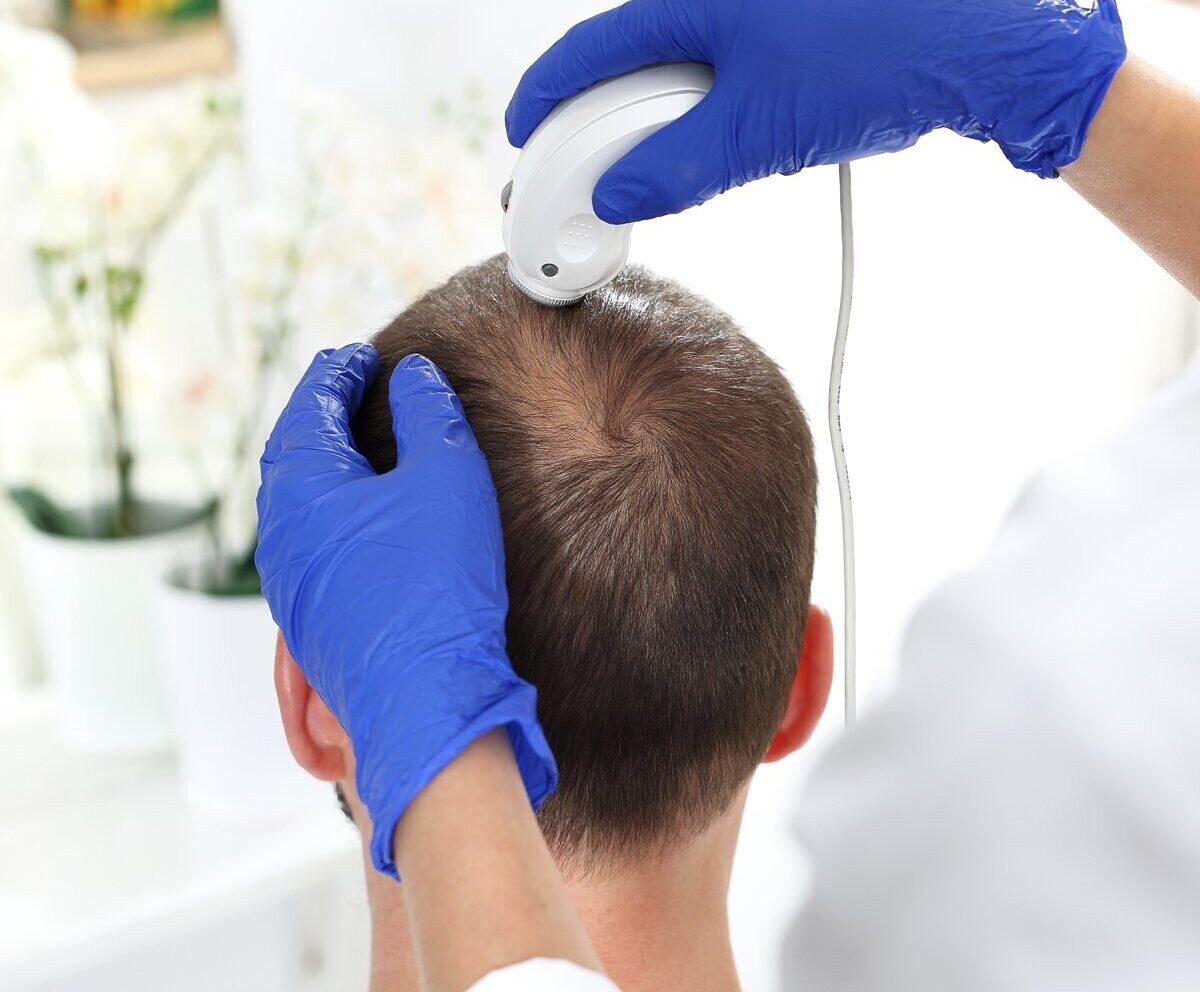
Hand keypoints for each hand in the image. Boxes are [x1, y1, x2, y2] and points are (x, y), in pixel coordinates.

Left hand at [256, 344, 556, 877]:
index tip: (361, 355)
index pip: (309, 406)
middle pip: (293, 453)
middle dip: (323, 414)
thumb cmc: (435, 584)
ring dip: (328, 464)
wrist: (425, 698)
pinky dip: (336, 509)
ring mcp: (292, 581)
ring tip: (363, 445)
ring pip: (301, 502)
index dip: (339, 372)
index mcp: (299, 488)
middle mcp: (280, 533)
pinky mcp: (314, 616)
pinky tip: (370, 516)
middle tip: (354, 388)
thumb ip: (429, 413)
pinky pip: (315, 541)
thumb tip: (414, 375)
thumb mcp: (447, 478)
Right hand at [505, 0, 1126, 223]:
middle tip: (592, 181)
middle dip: (607, 126)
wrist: (991, 41)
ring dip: (671, 128)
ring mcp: (762, 13)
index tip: (524, 135)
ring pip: (686, 75)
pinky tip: (745, 143)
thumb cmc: (879, 60)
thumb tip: (616, 196)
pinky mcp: (798, 31)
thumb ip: (677, 166)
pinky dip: (718, 116)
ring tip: (684, 171)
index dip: (548, 98)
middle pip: (634, 63)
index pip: (592, 50)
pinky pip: (733, 74)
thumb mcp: (762, 128)